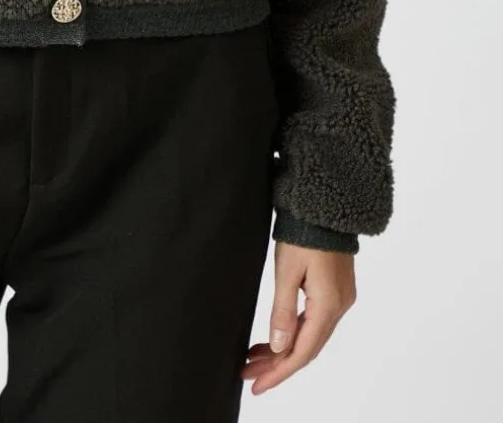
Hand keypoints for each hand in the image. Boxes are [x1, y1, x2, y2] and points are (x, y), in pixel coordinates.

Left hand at [241, 241, 356, 394]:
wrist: (325, 203)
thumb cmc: (304, 231)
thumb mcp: (287, 270)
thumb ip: (283, 311)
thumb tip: (278, 347)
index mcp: (328, 306)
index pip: (302, 352)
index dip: (279, 372)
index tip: (256, 385)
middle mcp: (339, 307)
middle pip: (306, 348)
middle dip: (277, 365)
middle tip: (249, 375)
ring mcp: (339, 299)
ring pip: (310, 336)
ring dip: (284, 349)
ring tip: (254, 358)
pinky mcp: (335, 290)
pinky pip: (314, 321)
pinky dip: (293, 332)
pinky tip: (276, 337)